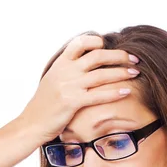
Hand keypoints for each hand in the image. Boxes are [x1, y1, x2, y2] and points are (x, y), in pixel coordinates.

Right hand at [18, 33, 140, 143]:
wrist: (31, 124)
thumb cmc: (43, 107)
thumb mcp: (52, 83)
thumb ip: (66, 73)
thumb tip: (83, 69)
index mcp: (60, 64)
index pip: (79, 43)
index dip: (95, 41)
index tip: (108, 45)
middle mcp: (65, 71)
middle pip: (97, 56)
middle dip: (119, 56)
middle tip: (134, 59)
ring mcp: (69, 86)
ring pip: (101, 75)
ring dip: (121, 72)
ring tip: (136, 72)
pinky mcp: (73, 102)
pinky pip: (99, 95)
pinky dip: (114, 92)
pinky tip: (126, 92)